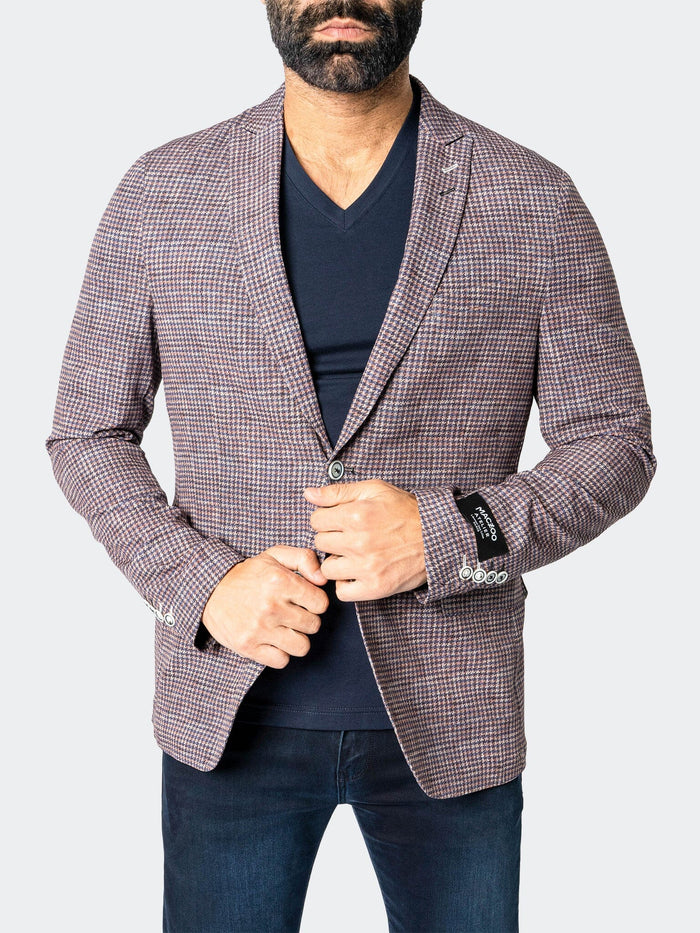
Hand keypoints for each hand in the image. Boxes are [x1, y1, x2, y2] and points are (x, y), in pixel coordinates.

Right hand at [201, 546, 329, 667]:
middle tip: (291, 613)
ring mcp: (259, 628)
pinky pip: (282, 661)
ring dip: (296, 638)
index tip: (302, 600)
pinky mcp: (248, 647)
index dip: (315, 601)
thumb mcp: (274, 555)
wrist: (209, 591)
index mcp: (279, 581)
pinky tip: (272, 641)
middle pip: (313, 625)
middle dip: (306, 619)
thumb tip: (323, 580)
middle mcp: (271, 606)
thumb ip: (304, 558)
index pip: (321, 603)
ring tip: (284, 628)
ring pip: (302, 646)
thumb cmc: (248, 574)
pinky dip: (280, 653)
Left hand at [303, 479, 427, 601]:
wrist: (437, 537)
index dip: (327, 519)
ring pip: (327, 568)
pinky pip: (342, 592)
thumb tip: (307, 494)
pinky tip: (357, 573)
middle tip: (351, 537)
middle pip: (320, 543)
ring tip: (353, 555)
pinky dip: (346, 584)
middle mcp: (358, 541)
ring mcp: (366, 567)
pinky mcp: (375, 587)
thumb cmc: (405, 511)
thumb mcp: (374, 489)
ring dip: (337, 562)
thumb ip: (337, 492)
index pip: (316, 520)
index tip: (341, 521)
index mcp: (356, 514)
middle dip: (332, 539)